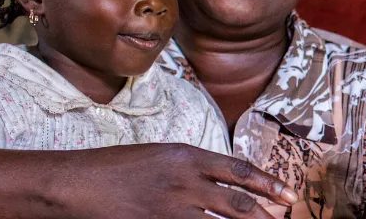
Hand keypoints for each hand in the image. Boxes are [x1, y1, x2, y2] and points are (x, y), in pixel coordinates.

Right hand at [65, 143, 296, 218]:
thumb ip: (196, 168)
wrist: (75, 183)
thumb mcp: (162, 155)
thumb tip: (231, 184)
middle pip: (238, 206)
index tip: (289, 197)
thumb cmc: (117, 168)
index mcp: (187, 157)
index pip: (240, 171)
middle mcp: (184, 183)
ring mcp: (170, 210)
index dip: (269, 185)